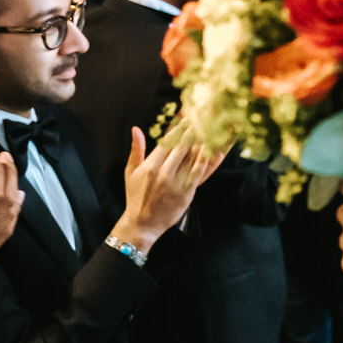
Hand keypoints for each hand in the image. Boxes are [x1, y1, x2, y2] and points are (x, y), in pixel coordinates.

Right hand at [111, 127, 224, 253]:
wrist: (143, 224)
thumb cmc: (136, 196)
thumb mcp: (131, 172)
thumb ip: (136, 149)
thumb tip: (136, 129)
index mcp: (150, 166)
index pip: (166, 141)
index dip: (177, 128)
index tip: (184, 118)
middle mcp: (163, 173)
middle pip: (181, 146)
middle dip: (190, 132)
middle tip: (199, 120)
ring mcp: (176, 183)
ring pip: (192, 157)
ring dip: (200, 142)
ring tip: (207, 129)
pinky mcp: (187, 192)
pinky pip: (199, 172)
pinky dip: (205, 159)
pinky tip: (211, 149)